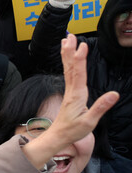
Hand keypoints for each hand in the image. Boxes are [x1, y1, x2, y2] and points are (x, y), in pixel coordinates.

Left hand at [23, 34, 117, 169]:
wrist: (58, 136)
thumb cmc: (73, 130)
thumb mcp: (90, 122)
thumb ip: (101, 107)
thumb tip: (114, 94)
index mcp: (77, 95)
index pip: (79, 73)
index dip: (80, 59)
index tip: (82, 46)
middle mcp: (72, 90)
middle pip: (71, 67)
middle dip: (70, 51)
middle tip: (70, 36)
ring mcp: (70, 91)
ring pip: (68, 69)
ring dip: (67, 54)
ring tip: (66, 40)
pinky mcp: (70, 93)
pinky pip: (68, 74)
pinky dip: (68, 63)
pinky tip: (68, 57)